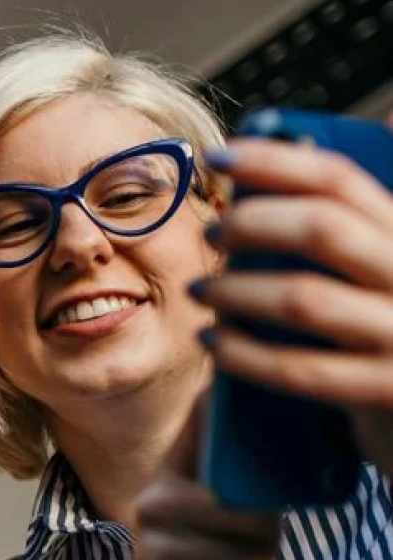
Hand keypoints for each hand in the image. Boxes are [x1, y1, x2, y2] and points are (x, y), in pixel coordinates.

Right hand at [113, 400, 282, 559]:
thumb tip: (273, 407)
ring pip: (248, 557)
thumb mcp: (221, 506)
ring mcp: (150, 553)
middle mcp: (151, 504)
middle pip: (244, 505)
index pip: (203, 422)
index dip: (227, 409)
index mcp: (170, 473)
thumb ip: (241, 465)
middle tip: (247, 549)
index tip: (244, 405)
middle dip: (263, 535)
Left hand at [191, 115, 392, 475]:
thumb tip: (251, 192)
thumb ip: (335, 241)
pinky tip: (212, 342)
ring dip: (235, 290)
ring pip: (304, 298)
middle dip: (251, 224)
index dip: (275, 161)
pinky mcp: (388, 392)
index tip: (216, 156)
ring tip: (198, 291)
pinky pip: (299, 369)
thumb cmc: (383, 340)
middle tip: (209, 234)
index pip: (341, 181)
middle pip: (324, 228)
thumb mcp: (373, 280)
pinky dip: (243, 353)